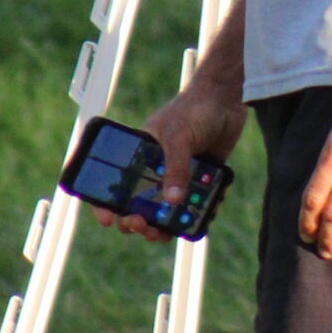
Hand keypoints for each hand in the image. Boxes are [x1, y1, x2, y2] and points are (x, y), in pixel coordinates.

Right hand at [94, 83, 248, 242]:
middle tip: (143, 227)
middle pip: (138, 203)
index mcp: (140, 155)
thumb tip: (172, 202)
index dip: (106, 203)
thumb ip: (176, 168)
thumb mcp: (179, 138)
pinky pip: (193, 205)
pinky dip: (195, 216)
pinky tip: (200, 219)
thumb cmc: (194, 110)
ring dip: (162, 226)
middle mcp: (155, 168)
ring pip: (165, 210)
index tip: (107, 219)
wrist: (225, 99)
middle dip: (136, 220)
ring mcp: (178, 175)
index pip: (116, 182)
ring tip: (164, 234)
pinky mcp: (199, 179)